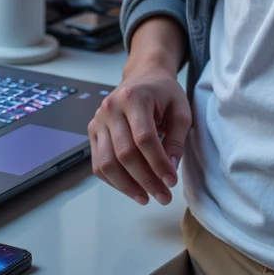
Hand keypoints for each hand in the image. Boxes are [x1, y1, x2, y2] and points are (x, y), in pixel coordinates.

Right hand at [88, 16, 190, 205]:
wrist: (144, 76)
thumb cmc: (164, 93)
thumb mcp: (181, 110)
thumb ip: (177, 140)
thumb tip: (169, 169)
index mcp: (134, 97)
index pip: (144, 138)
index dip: (158, 164)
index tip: (171, 182)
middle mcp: (111, 108)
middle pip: (124, 154)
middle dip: (146, 180)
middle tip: (163, 196)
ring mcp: (98, 120)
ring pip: (107, 163)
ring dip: (127, 186)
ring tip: (147, 198)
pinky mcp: (93, 131)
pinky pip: (98, 163)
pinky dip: (113, 181)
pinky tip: (132, 188)